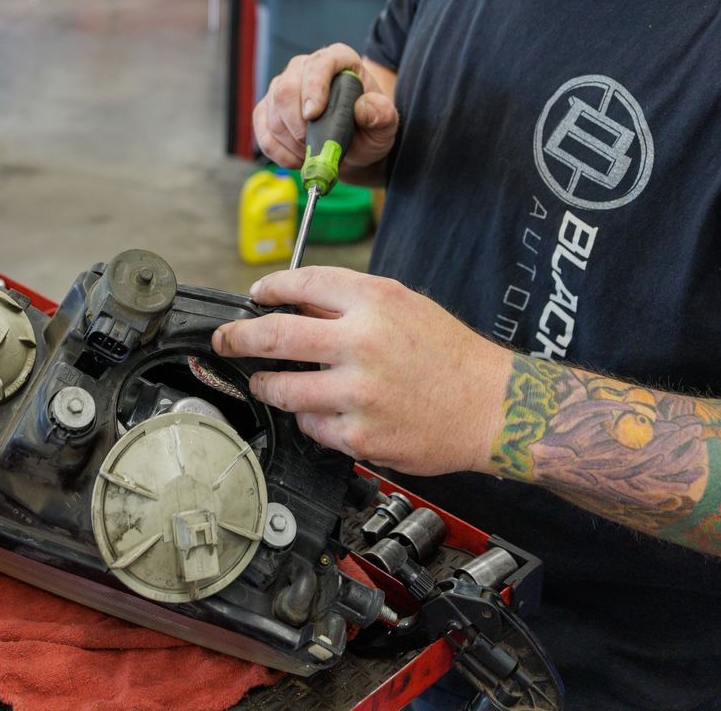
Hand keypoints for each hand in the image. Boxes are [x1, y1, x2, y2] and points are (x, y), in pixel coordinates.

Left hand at [211, 267, 510, 475]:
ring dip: (265, 384)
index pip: (300, 284)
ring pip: (282, 389)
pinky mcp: (361, 436)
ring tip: (264, 382)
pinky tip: (321, 411)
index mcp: (375, 301)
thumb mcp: (405, 306)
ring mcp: (359, 393)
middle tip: (226, 340)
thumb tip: (295, 304)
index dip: (268, 288)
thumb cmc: (452, 356)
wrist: (493, 407)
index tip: (255, 296)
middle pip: (272, 336)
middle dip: (237, 338)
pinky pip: (312, 425)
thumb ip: (350, 303)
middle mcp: (362, 343)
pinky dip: (309, 418)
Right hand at [252, 43, 397, 176]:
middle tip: (315, 147)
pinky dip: (278, 151)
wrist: (353, 148)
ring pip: (272, 111)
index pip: (320, 63)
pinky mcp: (268, 109)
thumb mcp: (385, 126)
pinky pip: (262, 129)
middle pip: (286, 88)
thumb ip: (382, 115)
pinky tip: (298, 159)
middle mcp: (305, 68)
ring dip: (290, 142)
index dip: (313, 87)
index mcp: (338, 60)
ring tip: (313, 155)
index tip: (314, 115)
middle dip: (297, 124)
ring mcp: (283, 87)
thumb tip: (365, 107)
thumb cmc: (369, 131)